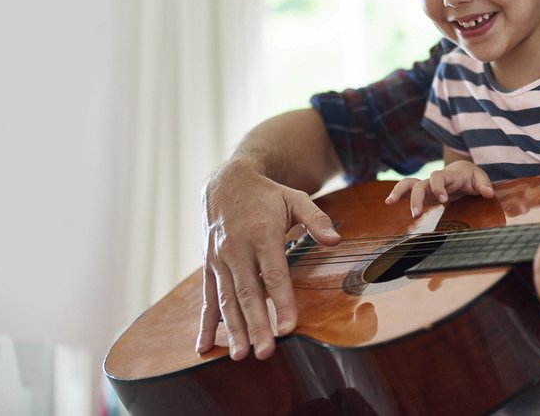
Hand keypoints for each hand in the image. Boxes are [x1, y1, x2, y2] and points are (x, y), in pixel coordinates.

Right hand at [197, 158, 340, 360]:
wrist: (227, 182)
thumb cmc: (268, 195)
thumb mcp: (295, 198)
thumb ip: (317, 219)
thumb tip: (336, 240)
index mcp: (262, 234)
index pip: (274, 274)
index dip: (281, 301)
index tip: (288, 327)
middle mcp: (237, 249)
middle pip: (248, 293)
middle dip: (256, 325)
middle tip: (264, 353)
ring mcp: (220, 260)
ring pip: (226, 300)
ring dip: (233, 330)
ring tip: (239, 356)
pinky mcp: (209, 267)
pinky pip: (207, 298)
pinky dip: (205, 323)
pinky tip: (203, 347)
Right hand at [384, 160, 493, 217]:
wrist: (461, 171)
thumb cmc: (471, 177)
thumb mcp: (480, 179)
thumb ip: (484, 185)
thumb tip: (489, 193)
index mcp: (447, 176)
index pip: (438, 177)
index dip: (438, 186)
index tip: (443, 199)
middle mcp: (433, 180)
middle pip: (419, 184)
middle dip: (416, 198)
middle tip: (416, 214)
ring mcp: (426, 185)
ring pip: (408, 184)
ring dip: (399, 192)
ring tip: (390, 201)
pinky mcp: (422, 192)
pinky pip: (406, 190)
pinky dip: (397, 195)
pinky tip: (388, 202)